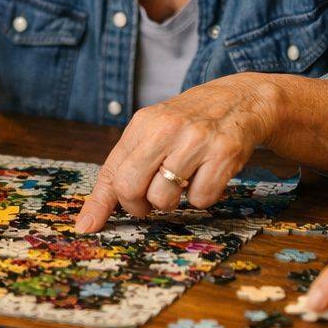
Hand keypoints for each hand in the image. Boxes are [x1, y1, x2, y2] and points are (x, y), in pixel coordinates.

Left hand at [75, 76, 271, 233]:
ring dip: (173, 201)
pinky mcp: (224, 153)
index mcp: (144, 123)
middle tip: (150, 201)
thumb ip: (126, 167)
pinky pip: (201, 198)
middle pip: (130, 187)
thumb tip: (90, 218)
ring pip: (164, 198)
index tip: (87, 227)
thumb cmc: (190, 124)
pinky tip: (207, 175)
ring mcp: (196, 140)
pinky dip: (203, 196)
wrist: (240, 100)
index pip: (112, 171)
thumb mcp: (154, 132)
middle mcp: (167, 128)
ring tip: (183, 180)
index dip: (100, 204)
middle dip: (138, 206)